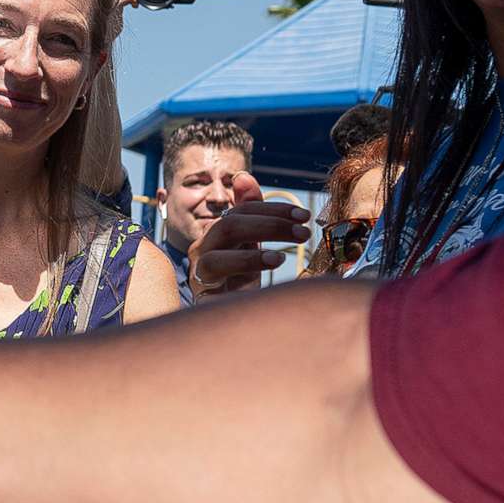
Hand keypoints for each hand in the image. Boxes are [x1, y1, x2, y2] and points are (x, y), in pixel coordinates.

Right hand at [187, 175, 307, 295]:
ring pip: (219, 245)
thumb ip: (251, 214)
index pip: (243, 211)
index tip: (304, 216)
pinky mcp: (200, 289)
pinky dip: (246, 263)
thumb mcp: (250, 248)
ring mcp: (199, 269)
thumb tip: (243, 176)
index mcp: (218, 234)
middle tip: (303, 231)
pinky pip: (217, 270)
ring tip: (285, 254)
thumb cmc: (238, 284)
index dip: (273, 210)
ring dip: (256, 243)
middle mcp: (203, 247)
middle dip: (270, 223)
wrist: (223, 326)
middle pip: (231, 224)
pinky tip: (272, 264)